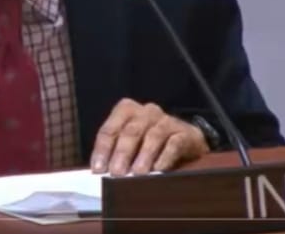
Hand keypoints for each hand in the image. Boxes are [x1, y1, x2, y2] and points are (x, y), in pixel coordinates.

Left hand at [90, 98, 208, 176]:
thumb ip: (114, 154)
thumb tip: (101, 172)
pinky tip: (159, 169)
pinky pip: (174, 143)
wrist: (185, 143)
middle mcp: (146, 112)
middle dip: (122, 153)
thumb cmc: (148, 145)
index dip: (103, 149)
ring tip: (138, 173)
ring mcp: (167, 121)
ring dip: (144, 155)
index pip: (110, 129)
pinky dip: (165, 156)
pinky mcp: (185, 133)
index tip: (98, 169)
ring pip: (154, 135)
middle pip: (131, 131)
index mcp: (126, 111)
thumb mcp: (128, 146)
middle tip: (117, 173)